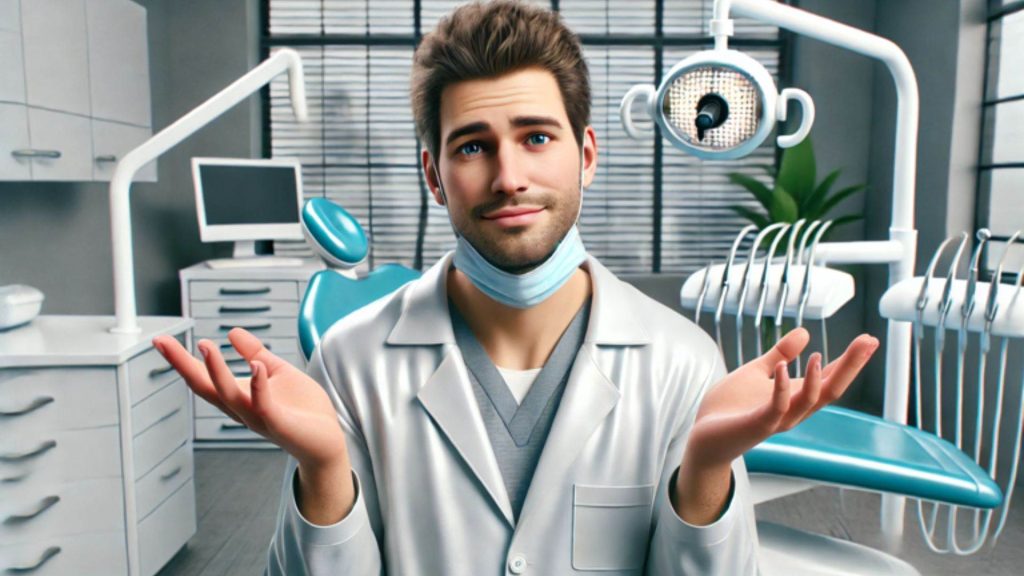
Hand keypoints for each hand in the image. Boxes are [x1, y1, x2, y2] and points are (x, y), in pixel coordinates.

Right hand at [152, 329, 347, 471]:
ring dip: (216, 371)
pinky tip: (256, 366)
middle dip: (182, 365)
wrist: (326, 441)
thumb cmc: (303, 409)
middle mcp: (241, 409)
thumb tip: (233, 331)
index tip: (160, 340)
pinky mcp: (278, 423)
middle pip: (204, 387)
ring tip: (205, 346)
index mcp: (238, 396)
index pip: (203, 376)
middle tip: (163, 342)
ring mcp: (258, 418)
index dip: (181, 359)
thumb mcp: (277, 371)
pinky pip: (263, 405)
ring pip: (229, 396)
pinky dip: (259, 385)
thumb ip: (256, 352)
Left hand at [685, 327, 879, 472]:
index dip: (850, 360)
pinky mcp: (757, 425)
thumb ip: (780, 354)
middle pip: (831, 390)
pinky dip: (781, 388)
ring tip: (818, 355)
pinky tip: (782, 369)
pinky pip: (776, 409)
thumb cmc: (730, 407)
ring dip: (816, 379)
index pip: (830, 378)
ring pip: (809, 402)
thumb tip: (805, 332)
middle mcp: (793, 410)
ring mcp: (778, 420)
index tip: (869, 340)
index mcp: (795, 396)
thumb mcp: (757, 371)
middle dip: (850, 367)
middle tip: (868, 343)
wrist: (704, 437)